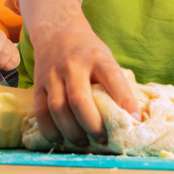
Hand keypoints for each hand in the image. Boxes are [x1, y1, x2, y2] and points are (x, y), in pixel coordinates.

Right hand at [32, 27, 139, 147]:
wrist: (57, 32)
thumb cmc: (88, 52)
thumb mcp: (105, 58)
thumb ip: (114, 82)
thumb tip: (130, 116)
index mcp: (97, 57)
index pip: (112, 77)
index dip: (125, 99)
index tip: (134, 119)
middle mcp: (73, 65)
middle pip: (79, 99)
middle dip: (92, 124)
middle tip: (103, 138)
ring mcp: (53, 74)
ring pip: (58, 108)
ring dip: (72, 131)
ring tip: (84, 142)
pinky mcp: (38, 85)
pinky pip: (41, 112)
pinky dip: (50, 131)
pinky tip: (60, 139)